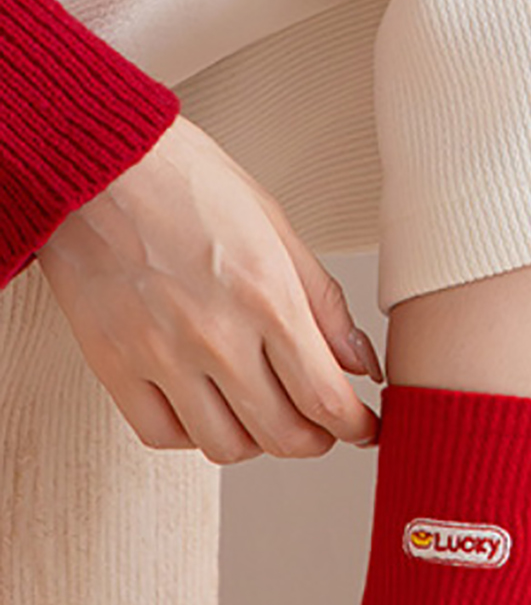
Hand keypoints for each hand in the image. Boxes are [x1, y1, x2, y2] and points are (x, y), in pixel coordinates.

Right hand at [34, 113, 384, 464]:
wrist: (92, 158)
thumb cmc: (187, 182)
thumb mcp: (277, 229)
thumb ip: (324, 305)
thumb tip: (362, 365)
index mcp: (268, 300)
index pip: (327, 401)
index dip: (357, 428)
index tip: (364, 428)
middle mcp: (216, 336)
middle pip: (283, 436)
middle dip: (316, 441)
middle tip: (321, 427)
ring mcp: (160, 354)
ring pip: (227, 446)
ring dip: (257, 442)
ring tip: (263, 414)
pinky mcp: (112, 362)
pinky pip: (162, 433)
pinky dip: (192, 434)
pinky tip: (205, 407)